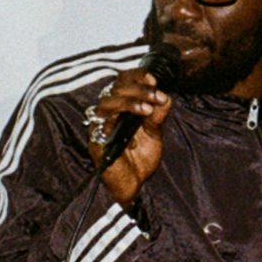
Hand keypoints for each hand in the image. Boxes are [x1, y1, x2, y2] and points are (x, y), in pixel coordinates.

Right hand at [84, 71, 173, 207]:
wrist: (135, 185)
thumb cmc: (141, 157)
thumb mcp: (155, 133)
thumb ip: (158, 115)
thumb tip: (165, 97)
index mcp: (121, 106)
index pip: (122, 82)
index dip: (136, 76)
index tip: (153, 79)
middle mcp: (107, 114)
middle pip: (114, 89)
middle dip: (138, 89)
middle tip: (156, 96)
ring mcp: (99, 128)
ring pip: (105, 104)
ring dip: (128, 103)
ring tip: (147, 110)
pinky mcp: (95, 143)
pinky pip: (100, 129)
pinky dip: (117, 126)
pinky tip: (133, 132)